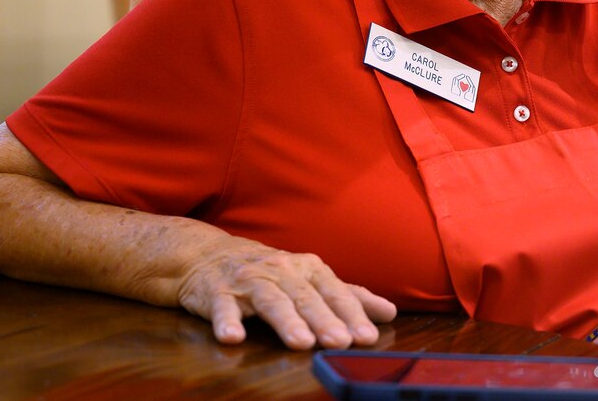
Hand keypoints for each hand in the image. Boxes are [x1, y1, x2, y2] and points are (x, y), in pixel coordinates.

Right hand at [176, 235, 396, 347]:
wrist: (207, 254)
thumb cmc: (269, 271)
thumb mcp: (309, 278)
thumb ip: (347, 296)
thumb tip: (390, 313)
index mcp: (307, 269)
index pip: (334, 291)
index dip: (351, 313)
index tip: (368, 337)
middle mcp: (281, 270)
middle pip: (306, 296)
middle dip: (325, 319)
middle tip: (341, 342)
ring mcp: (249, 280)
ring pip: (270, 300)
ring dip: (287, 321)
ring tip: (301, 343)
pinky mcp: (217, 292)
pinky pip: (222, 307)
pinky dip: (227, 321)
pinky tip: (233, 338)